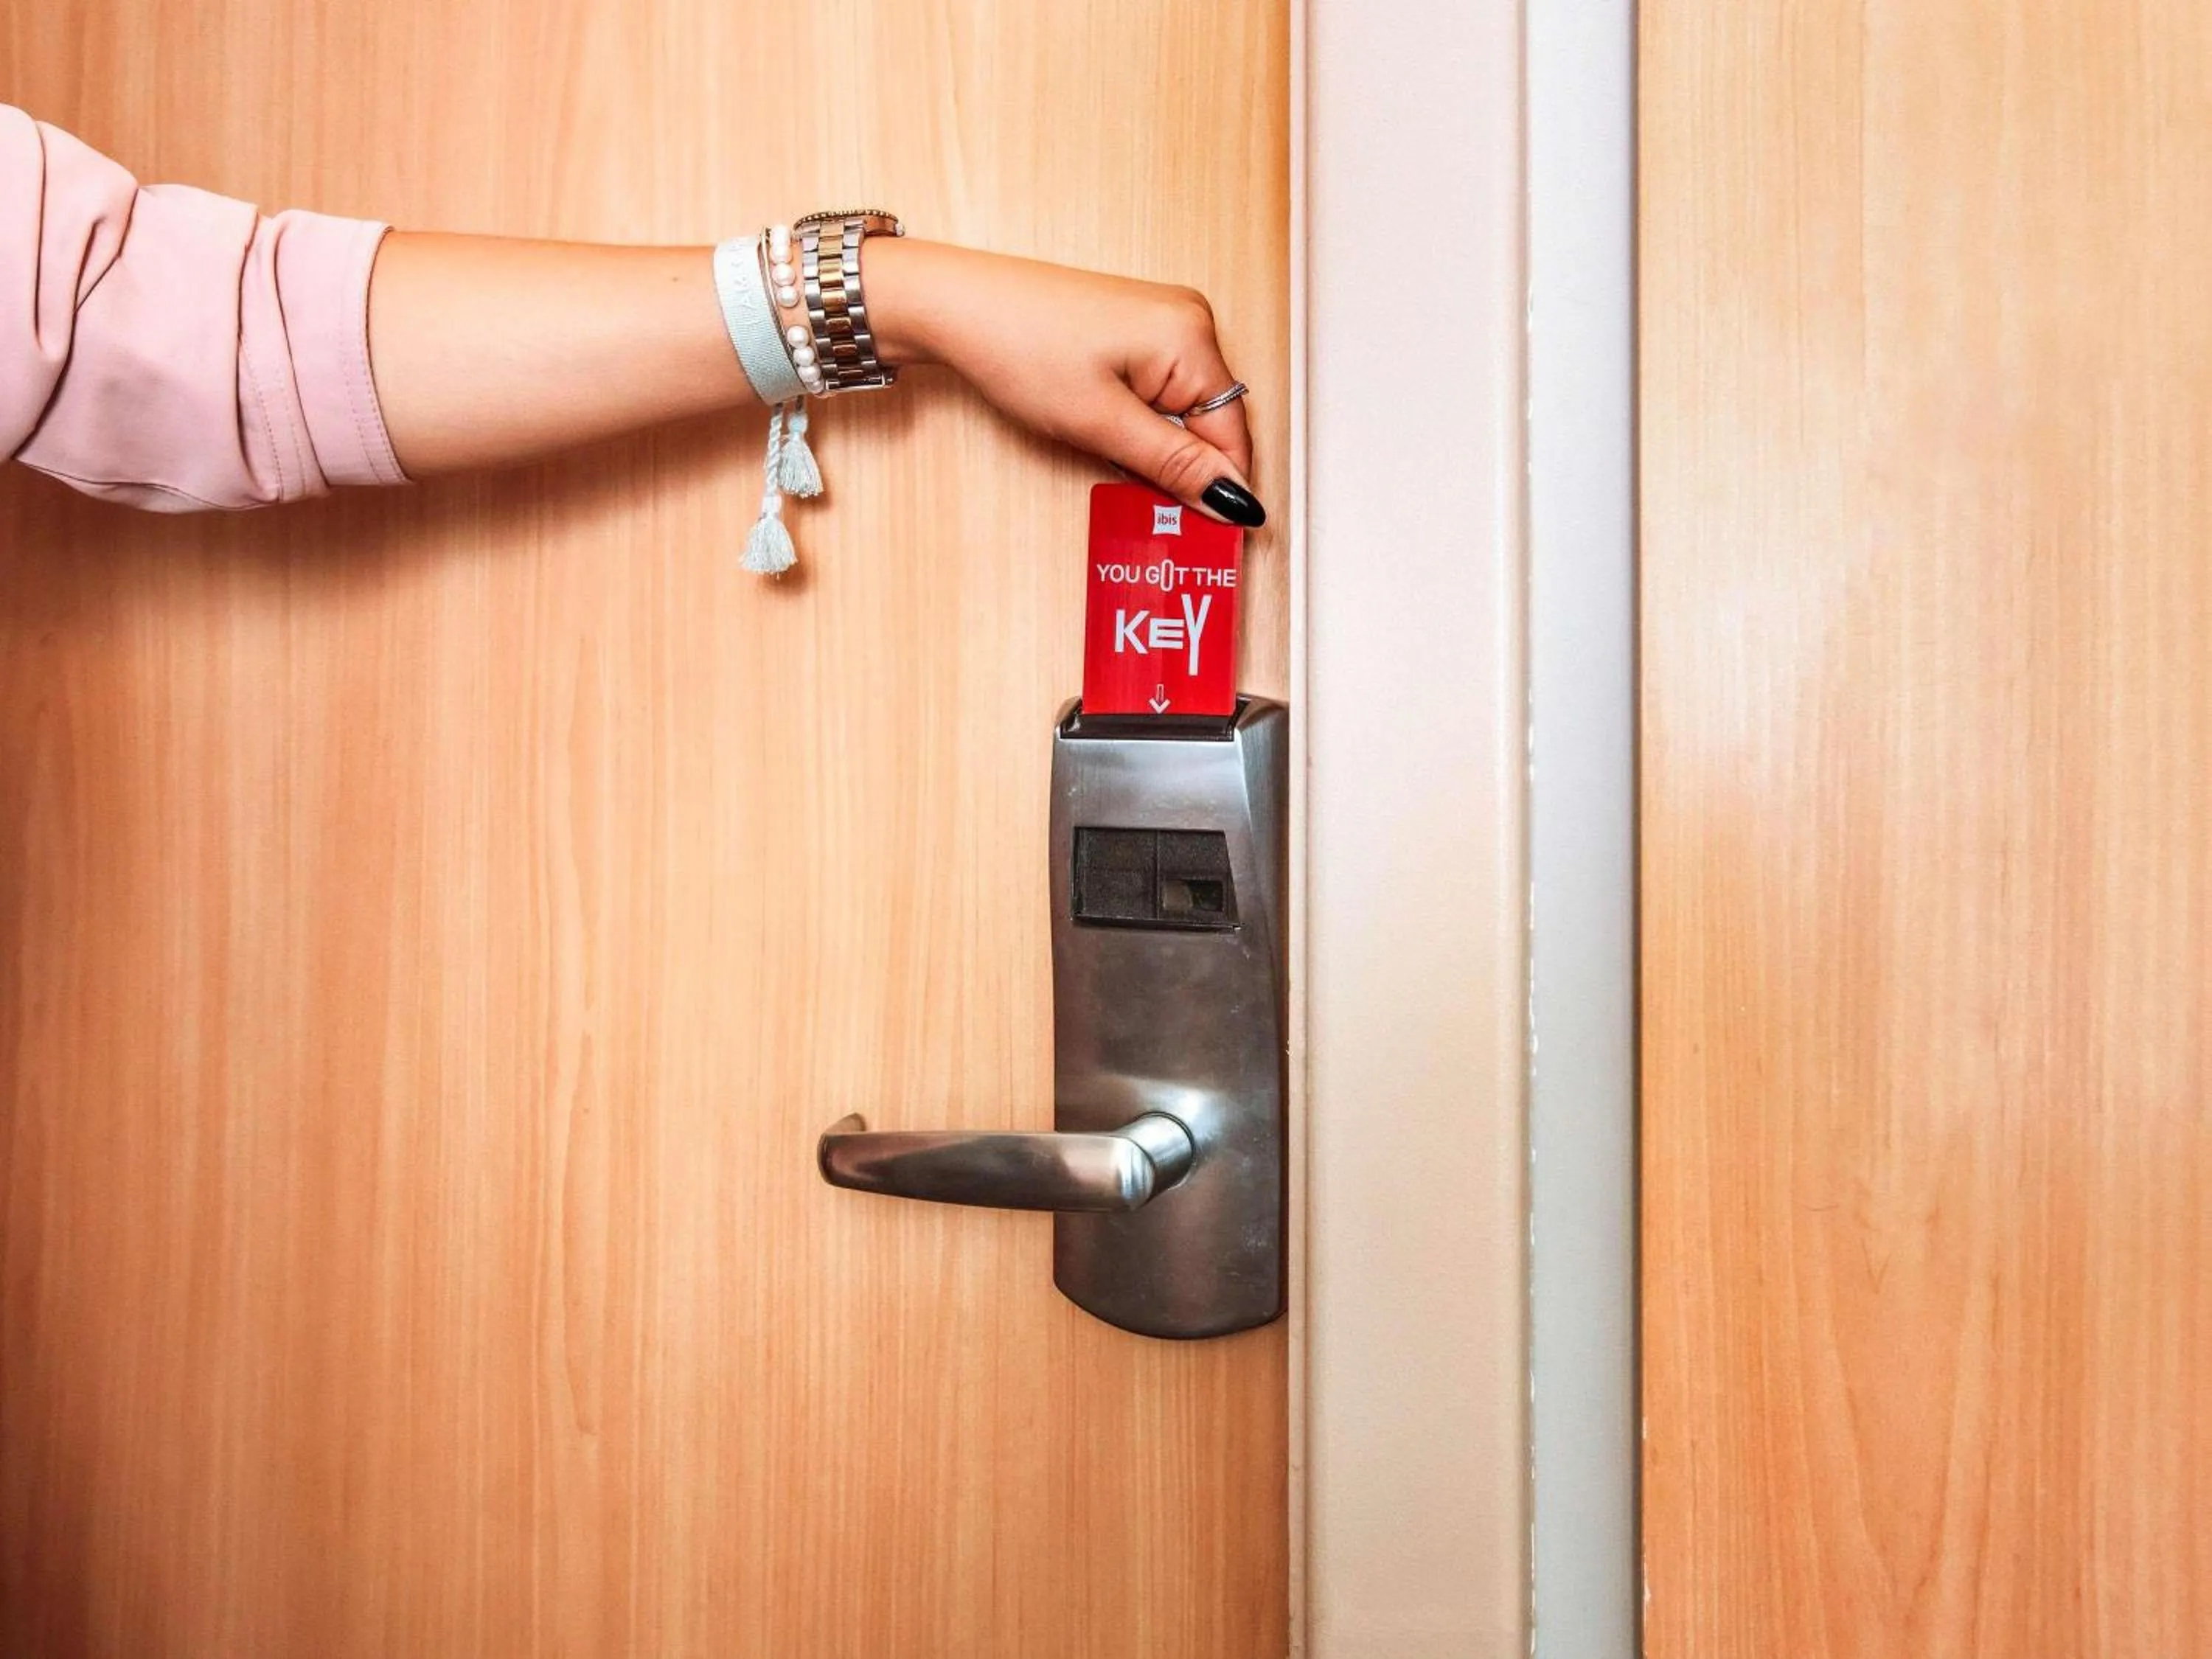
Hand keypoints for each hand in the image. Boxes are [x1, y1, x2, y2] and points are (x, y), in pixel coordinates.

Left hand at [864, 240, 1264, 527]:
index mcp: (1192, 336)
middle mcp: (1189, 319)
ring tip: (1108, 453)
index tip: (1198, 534)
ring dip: (1159, 447)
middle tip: (1138, 497)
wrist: (957, 306)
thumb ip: (1175, 464)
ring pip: (1184, 411)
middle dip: (1183, 467)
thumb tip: (1235, 500)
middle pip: (1212, 422)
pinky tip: (1107, 430)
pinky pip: (1161, 392)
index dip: (1217, 490)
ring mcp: (1164, 320)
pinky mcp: (1139, 328)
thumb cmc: (1019, 348)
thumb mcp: (1101, 424)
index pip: (1234, 435)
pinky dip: (1142, 423)